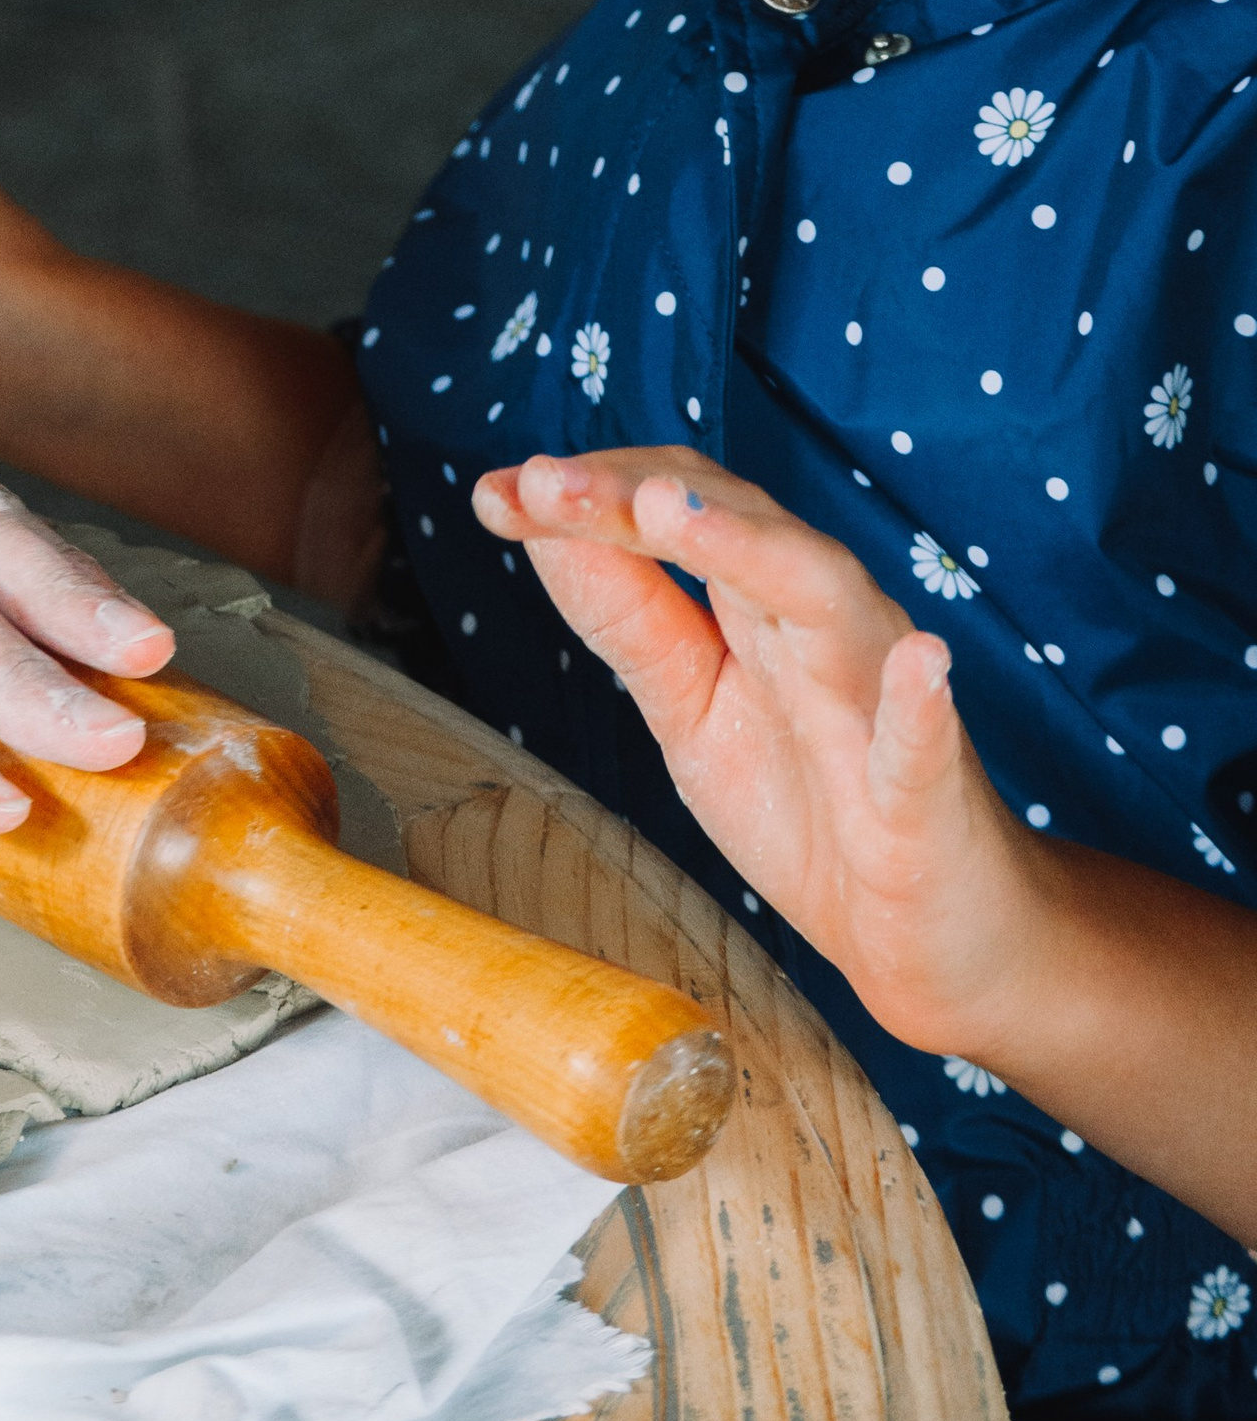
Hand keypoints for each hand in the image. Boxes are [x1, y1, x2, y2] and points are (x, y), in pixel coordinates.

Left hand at [471, 447, 1049, 1057]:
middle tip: (541, 481)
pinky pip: (925, 743)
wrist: (926, 939)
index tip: (492, 493)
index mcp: (761, 605)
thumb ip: (630, 624)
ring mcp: (880, 706)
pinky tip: (920, 663)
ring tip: (671, 512)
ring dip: (750, 548)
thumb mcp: (691, 711)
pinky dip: (919, 700)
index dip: (587, 494)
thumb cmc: (811, 808)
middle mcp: (823, 627)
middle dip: (637, 496)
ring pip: (827, 600)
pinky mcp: (927, 801)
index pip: (677, 509)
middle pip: (737, 527)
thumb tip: (542, 528)